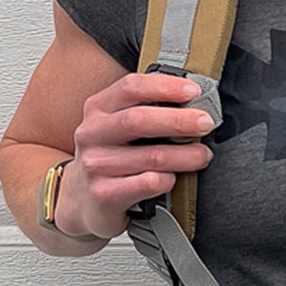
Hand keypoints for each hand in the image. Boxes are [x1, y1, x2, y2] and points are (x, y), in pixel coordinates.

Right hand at [55, 71, 216, 238]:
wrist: (79, 199)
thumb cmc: (111, 156)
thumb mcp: (117, 124)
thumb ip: (146, 108)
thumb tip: (194, 98)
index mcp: (98, 108)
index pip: (131, 87)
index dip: (165, 86)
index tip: (193, 91)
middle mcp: (92, 134)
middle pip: (138, 119)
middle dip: (180, 120)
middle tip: (206, 123)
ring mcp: (95, 165)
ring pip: (151, 156)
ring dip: (185, 155)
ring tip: (202, 155)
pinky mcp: (104, 195)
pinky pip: (148, 183)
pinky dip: (168, 179)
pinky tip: (174, 178)